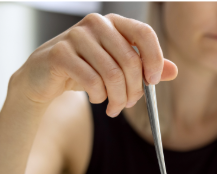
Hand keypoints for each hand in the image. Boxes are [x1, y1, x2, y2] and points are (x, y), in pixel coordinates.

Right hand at [11, 13, 177, 116]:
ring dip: (117, 98)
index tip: (152, 82)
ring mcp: (76, 35)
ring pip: (111, 73)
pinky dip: (98, 96)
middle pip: (130, 60)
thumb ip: (145, 68)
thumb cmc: (85, 71)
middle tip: (128, 104)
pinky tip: (96, 99)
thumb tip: (173, 70)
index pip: (144, 33)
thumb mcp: (118, 69)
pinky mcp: (60, 53)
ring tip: (113, 108)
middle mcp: (96, 24)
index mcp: (114, 23)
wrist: (43, 78)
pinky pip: (92, 81)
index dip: (154, 59)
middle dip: (134, 89)